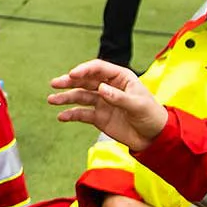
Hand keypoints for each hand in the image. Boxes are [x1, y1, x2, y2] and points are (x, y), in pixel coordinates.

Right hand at [46, 61, 164, 149]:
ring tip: (52, 100)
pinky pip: (82, 113)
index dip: (84, 70)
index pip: (98, 69)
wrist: (154, 138)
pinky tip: (62, 116)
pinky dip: (71, 114)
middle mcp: (108, 87)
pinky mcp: (99, 117)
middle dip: (69, 81)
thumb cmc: (152, 116)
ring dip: (66, 97)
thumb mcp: (138, 105)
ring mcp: (102, 102)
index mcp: (120, 78)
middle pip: (85, 81)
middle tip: (55, 83)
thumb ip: (119, 97)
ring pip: (80, 96)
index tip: (72, 74)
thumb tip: (101, 89)